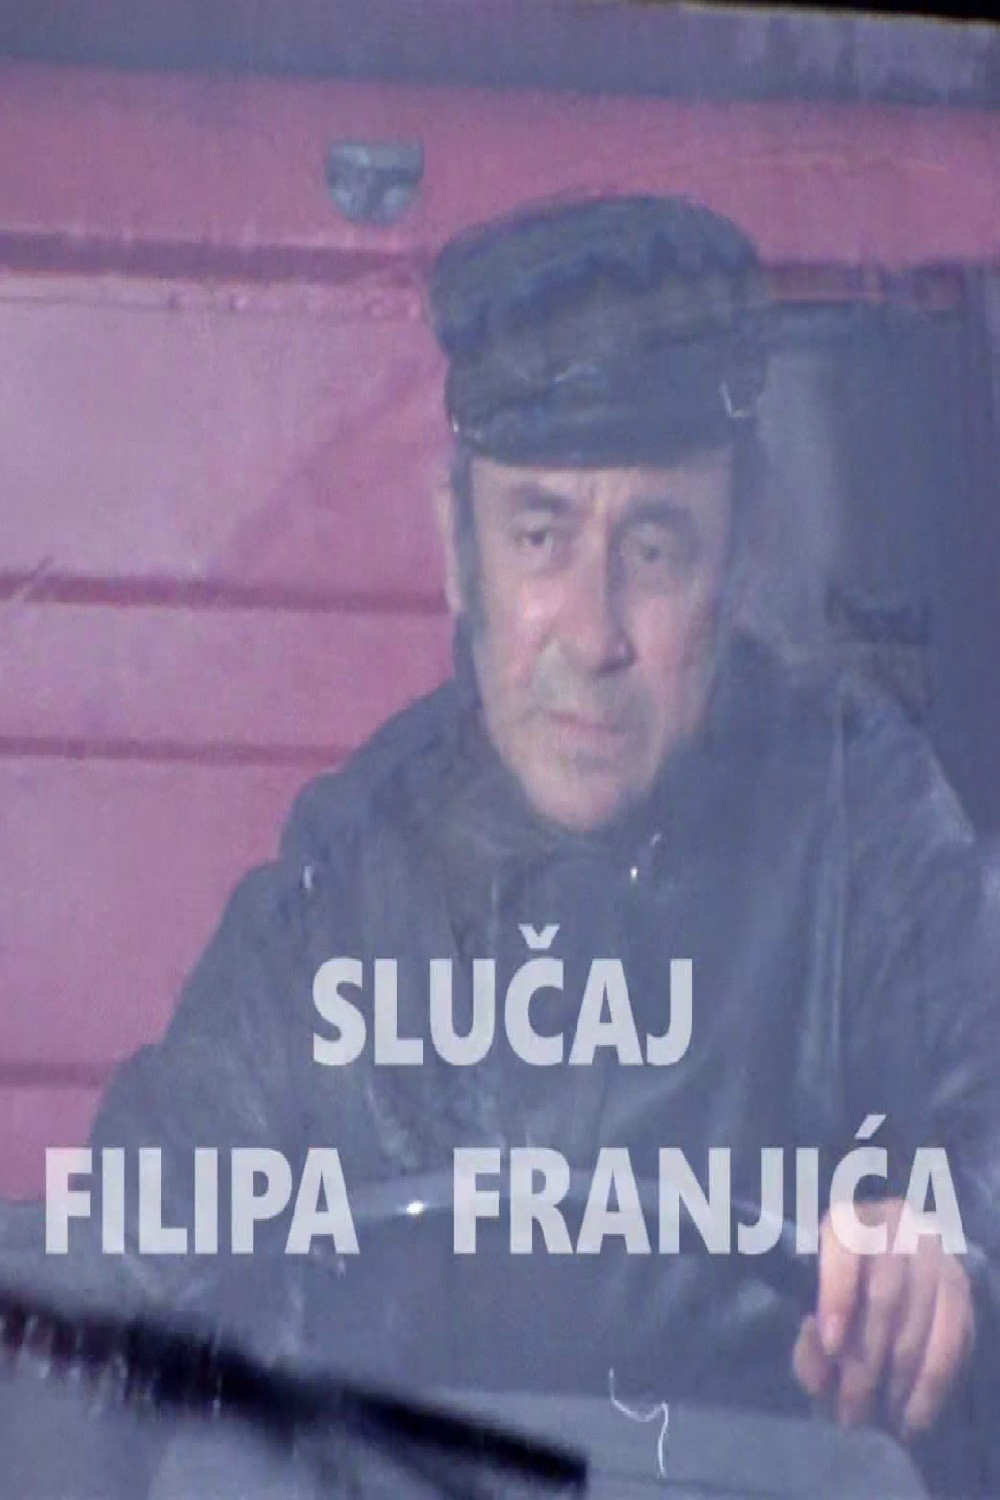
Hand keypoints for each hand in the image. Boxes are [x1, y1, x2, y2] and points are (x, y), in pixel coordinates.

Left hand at [792, 1197, 974, 1436]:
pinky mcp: (960, 1286)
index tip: (832, 1346)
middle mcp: (895, 1223)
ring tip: (877, 1417)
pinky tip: (912, 1417)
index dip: (837, 1296)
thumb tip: (822, 1345)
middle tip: (850, 1409)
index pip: (844, 1247)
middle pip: (883, 1296)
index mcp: (847, 1220)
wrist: (884, 1286)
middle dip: (865, 1360)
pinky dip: (931, 1385)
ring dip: (897, 1379)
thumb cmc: (837, 1307)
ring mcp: (935, 1252)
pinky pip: (952, 1340)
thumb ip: (808, 1343)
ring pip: (919, 1323)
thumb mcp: (811, 1323)